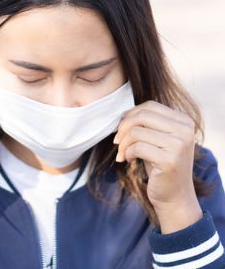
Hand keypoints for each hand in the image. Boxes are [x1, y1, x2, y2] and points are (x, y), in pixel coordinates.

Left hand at [114, 100, 202, 233]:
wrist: (174, 196)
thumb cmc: (160, 164)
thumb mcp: (156, 139)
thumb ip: (146, 123)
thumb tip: (121, 114)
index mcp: (184, 121)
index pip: (150, 106)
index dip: (129, 115)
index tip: (121, 129)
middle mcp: (185, 130)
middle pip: (142, 116)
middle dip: (123, 128)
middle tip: (117, 141)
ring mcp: (179, 145)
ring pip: (137, 131)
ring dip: (123, 144)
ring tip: (123, 154)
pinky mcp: (170, 160)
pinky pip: (137, 147)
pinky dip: (127, 153)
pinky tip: (129, 160)